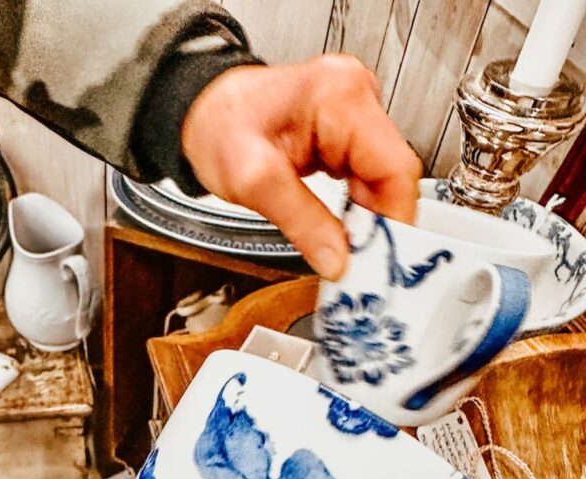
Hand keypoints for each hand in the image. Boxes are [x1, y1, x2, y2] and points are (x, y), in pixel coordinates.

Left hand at [181, 56, 420, 279]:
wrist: (202, 113)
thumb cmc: (219, 128)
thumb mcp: (253, 182)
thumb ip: (302, 223)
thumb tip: (338, 261)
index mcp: (341, 98)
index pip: (396, 168)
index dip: (394, 219)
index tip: (381, 256)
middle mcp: (354, 97)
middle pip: (393, 175)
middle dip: (378, 222)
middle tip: (359, 261)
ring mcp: (354, 113)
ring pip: (382, 180)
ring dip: (366, 218)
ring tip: (343, 245)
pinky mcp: (347, 131)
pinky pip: (366, 177)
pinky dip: (356, 208)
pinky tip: (339, 226)